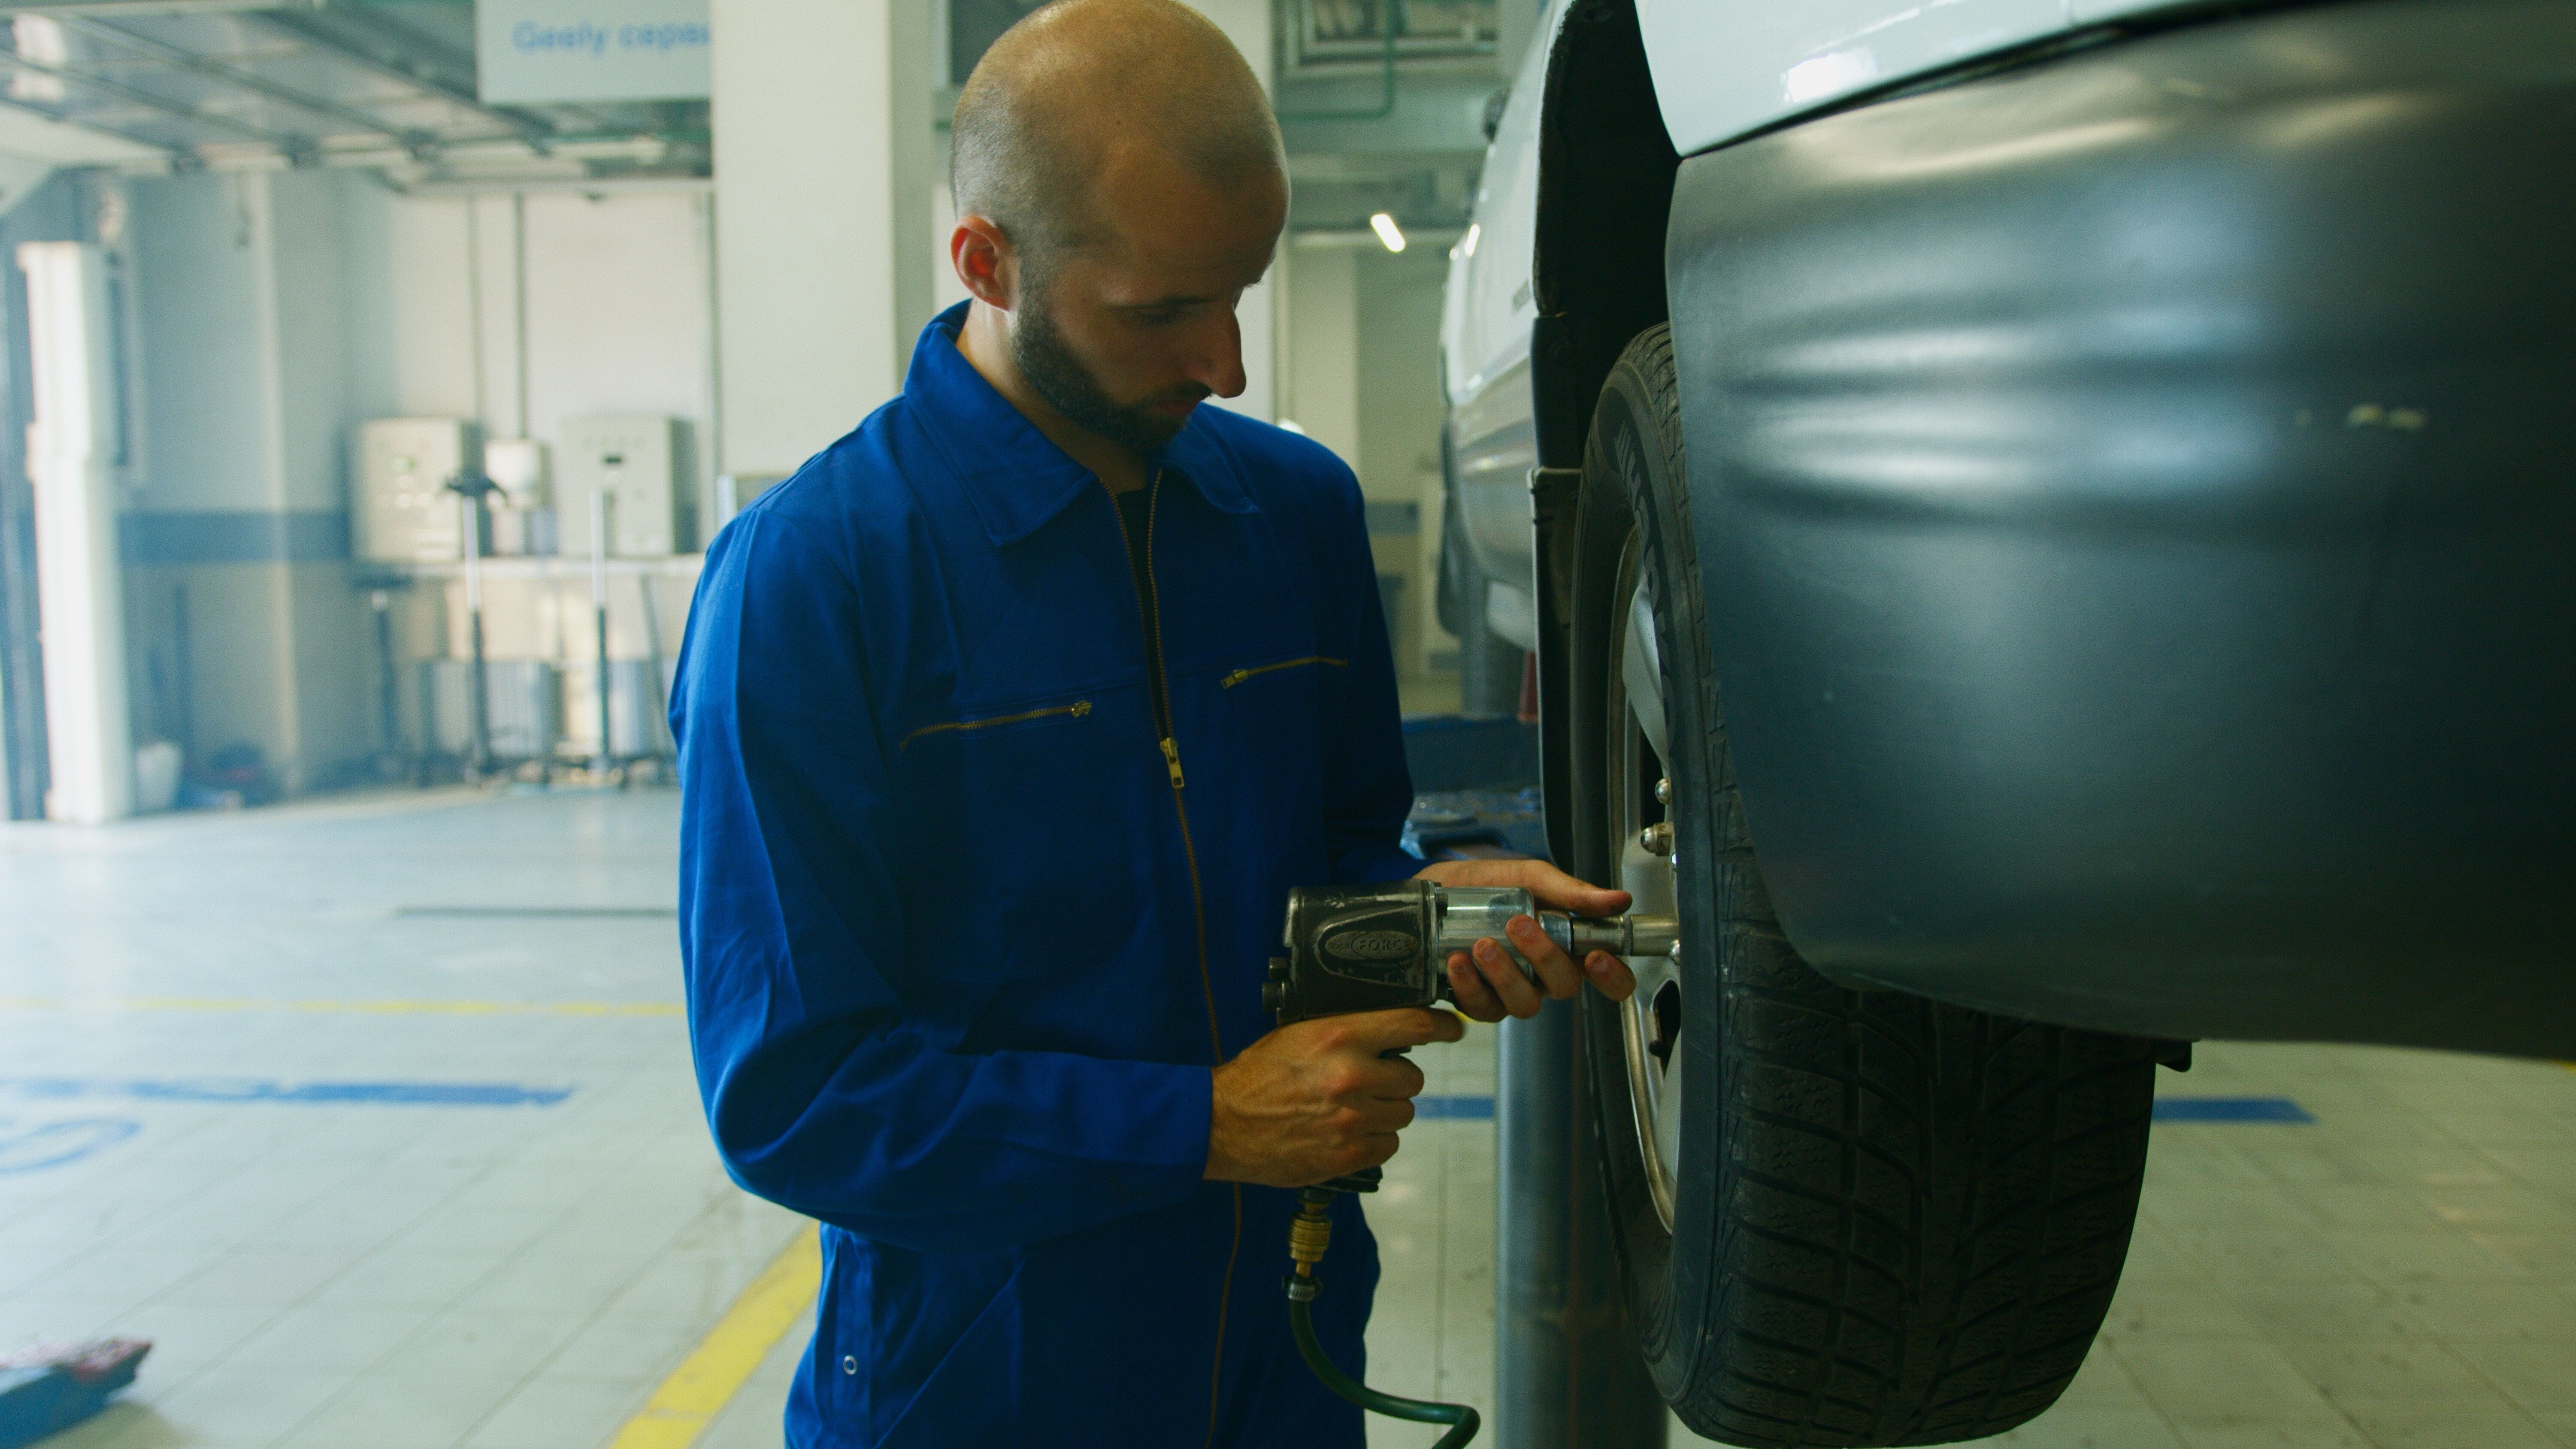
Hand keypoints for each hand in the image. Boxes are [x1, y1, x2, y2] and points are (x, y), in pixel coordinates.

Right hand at [1205, 1007, 1465, 1186]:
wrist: (1221, 1123)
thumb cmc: (1258, 1075)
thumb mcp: (1299, 1033)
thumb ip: (1346, 1031)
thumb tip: (1390, 1033)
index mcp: (1341, 1035)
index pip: (1415, 1025)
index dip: (1444, 1026)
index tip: (1454, 1028)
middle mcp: (1353, 1075)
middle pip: (1413, 1078)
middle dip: (1397, 1080)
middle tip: (1372, 1082)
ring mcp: (1353, 1118)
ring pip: (1403, 1113)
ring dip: (1387, 1111)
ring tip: (1354, 1109)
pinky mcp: (1347, 1153)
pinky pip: (1388, 1146)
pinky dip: (1375, 1141)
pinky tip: (1349, 1133)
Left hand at [1413, 858, 1638, 1020]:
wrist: (1427, 891)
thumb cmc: (1480, 884)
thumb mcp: (1525, 876)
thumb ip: (1569, 891)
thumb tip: (1618, 899)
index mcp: (1563, 944)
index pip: (1606, 975)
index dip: (1613, 976)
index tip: (1596, 956)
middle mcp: (1541, 974)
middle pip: (1565, 986)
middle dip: (1545, 957)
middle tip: (1520, 924)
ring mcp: (1509, 991)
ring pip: (1525, 1004)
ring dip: (1506, 975)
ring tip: (1483, 944)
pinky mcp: (1477, 1001)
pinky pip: (1483, 1008)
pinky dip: (1471, 986)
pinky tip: (1458, 962)